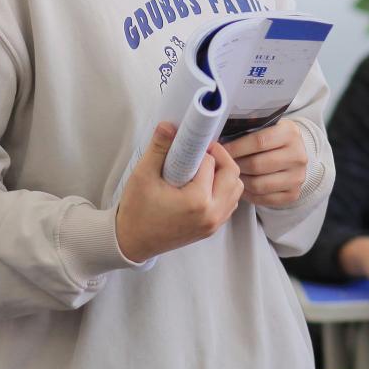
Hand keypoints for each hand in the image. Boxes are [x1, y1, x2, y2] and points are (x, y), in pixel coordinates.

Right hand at [115, 123, 242, 263]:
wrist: (132, 242)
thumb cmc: (137, 212)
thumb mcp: (143, 175)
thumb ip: (159, 147)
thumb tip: (169, 125)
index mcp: (197, 201)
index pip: (211, 163)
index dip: (201, 149)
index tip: (191, 144)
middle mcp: (211, 214)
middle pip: (232, 175)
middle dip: (219, 158)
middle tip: (201, 151)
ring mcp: (214, 224)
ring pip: (236, 190)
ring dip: (224, 174)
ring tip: (203, 167)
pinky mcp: (212, 228)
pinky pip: (230, 204)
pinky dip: (223, 190)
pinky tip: (204, 184)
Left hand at [223, 122, 309, 207]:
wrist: (294, 154)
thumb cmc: (273, 140)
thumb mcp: (266, 127)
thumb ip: (247, 132)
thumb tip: (220, 143)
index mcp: (290, 133)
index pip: (258, 142)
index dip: (235, 147)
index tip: (221, 150)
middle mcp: (298, 155)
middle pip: (256, 165)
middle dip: (236, 166)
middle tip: (224, 165)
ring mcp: (297, 177)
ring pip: (258, 185)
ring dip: (240, 181)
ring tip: (232, 176)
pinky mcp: (293, 194)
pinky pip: (264, 199)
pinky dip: (249, 195)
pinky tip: (242, 186)